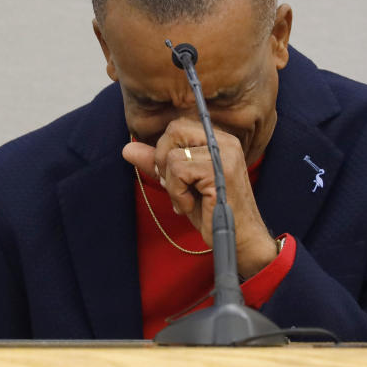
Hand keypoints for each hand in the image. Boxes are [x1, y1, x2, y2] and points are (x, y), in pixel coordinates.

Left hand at [122, 118, 277, 277]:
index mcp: (219, 140)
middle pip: (174, 130)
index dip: (165, 149)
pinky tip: (190, 206)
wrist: (239, 240)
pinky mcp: (219, 171)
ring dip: (171, 185)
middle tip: (175, 186)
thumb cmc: (212, 213)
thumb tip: (127, 148)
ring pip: (172, 156)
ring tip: (186, 200)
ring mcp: (224, 155)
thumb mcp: (180, 184)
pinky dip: (177, 193)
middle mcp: (225, 142)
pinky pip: (178, 171)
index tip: (171, 176)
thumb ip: (158, 164)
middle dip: (163, 160)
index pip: (178, 126)